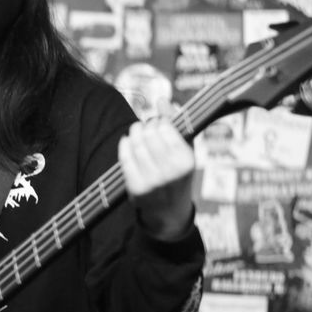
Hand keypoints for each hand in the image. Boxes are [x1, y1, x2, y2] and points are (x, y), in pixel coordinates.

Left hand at [117, 105, 194, 241]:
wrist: (170, 211)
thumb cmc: (179, 173)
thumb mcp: (186, 149)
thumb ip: (177, 123)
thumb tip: (162, 99)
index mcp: (187, 161)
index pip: (165, 128)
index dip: (158, 121)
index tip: (157, 122)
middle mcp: (171, 172)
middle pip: (148, 134)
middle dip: (144, 126)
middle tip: (143, 126)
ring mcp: (153, 182)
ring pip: (135, 145)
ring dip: (133, 133)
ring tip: (135, 132)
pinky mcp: (136, 189)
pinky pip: (125, 159)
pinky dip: (124, 146)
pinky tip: (127, 142)